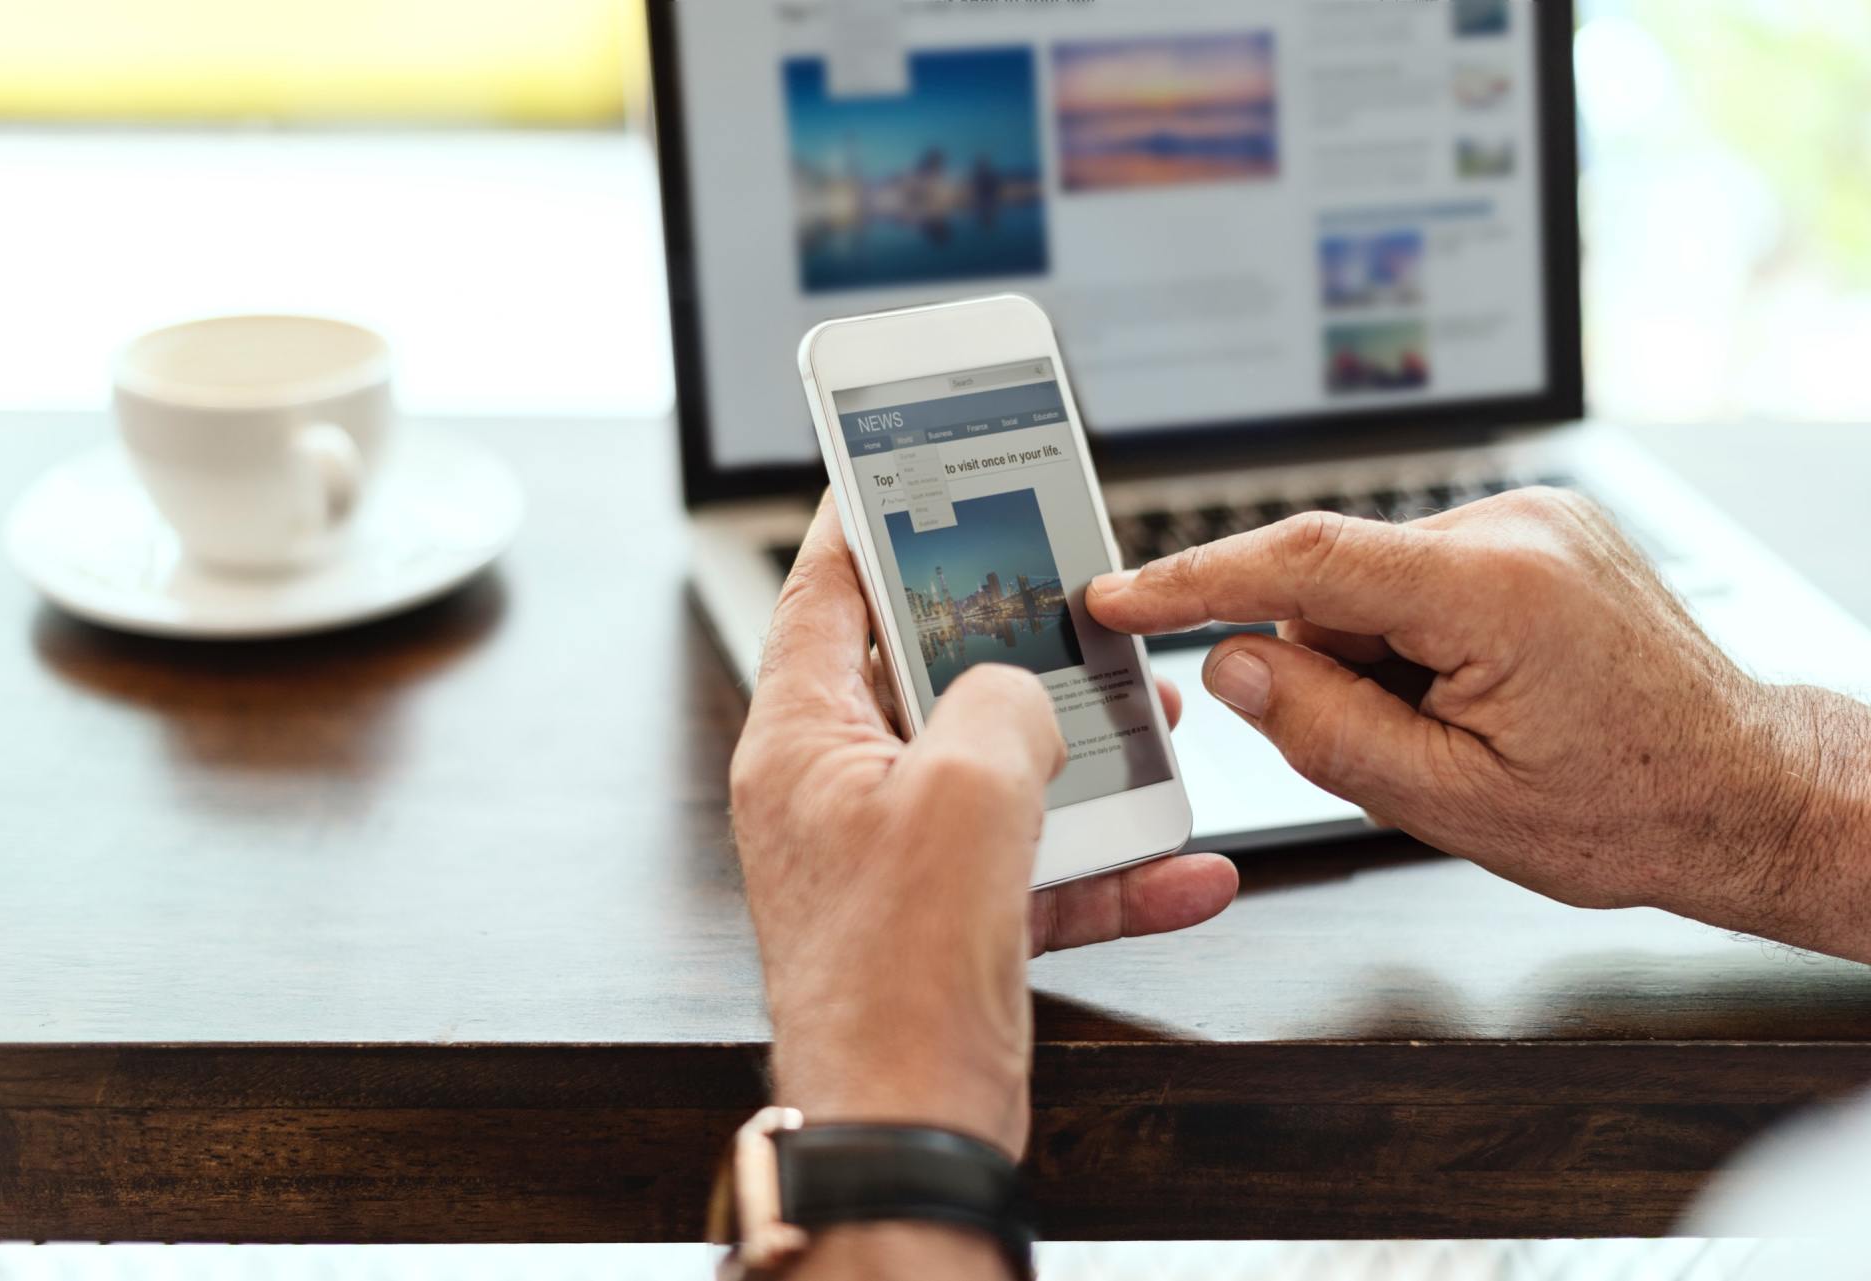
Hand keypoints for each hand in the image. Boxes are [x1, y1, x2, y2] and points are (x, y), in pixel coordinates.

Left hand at [730, 497, 1238, 1158]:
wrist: (908, 1129)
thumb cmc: (894, 976)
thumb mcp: (964, 793)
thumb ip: (1002, 706)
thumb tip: (1024, 696)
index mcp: (803, 741)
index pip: (824, 594)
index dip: (865, 524)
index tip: (903, 475)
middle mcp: (838, 792)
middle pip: (924, 676)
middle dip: (1013, 644)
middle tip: (1072, 605)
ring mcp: (893, 859)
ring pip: (994, 768)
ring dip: (1081, 753)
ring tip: (1155, 728)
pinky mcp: (947, 920)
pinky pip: (1036, 866)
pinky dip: (1108, 864)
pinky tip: (1185, 866)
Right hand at [1088, 488, 1870, 961]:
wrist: (1741, 788)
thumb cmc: (1627, 808)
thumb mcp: (1452, 802)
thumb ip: (1325, 730)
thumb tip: (1231, 666)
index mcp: (1496, 592)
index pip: (1305, 561)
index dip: (1195, 578)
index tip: (1119, 594)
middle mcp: (1515, 528)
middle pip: (1335, 582)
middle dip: (1328, 666)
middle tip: (1403, 744)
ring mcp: (1531, 519)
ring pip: (1373, 584)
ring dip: (1378, 657)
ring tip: (1465, 726)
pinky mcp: (1534, 529)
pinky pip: (1418, 575)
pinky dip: (1414, 638)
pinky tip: (1478, 693)